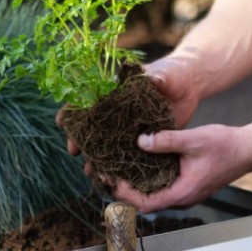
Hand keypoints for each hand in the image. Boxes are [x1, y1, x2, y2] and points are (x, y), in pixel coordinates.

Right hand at [56, 52, 200, 159]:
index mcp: (115, 90)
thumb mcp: (166, 74)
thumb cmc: (173, 74)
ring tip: (89, 170)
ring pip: (105, 143)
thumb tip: (154, 79)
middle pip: (91, 125)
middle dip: (79, 138)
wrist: (189, 88)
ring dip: (95, 157)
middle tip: (73, 150)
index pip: (87, 98)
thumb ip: (159, 77)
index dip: (72, 110)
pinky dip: (116, 165)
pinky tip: (110, 176)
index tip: (62, 121)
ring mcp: (127, 127)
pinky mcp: (141, 139)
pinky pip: (125, 154)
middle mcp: (116, 111)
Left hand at [107, 123, 249, 213]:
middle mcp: (180, 198)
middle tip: (104, 172)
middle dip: (122, 189)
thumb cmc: (226, 146)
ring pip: (151, 194)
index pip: (145, 203)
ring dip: (132, 183)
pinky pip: (159, 185)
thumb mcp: (194, 139)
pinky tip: (134, 162)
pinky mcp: (184, 184)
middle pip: (143, 202)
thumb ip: (166, 141)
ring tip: (114, 167)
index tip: (110, 179)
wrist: (248, 149)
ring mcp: (182, 193)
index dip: (124, 194)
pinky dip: (144, 177)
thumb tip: (141, 141)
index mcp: (182, 193)